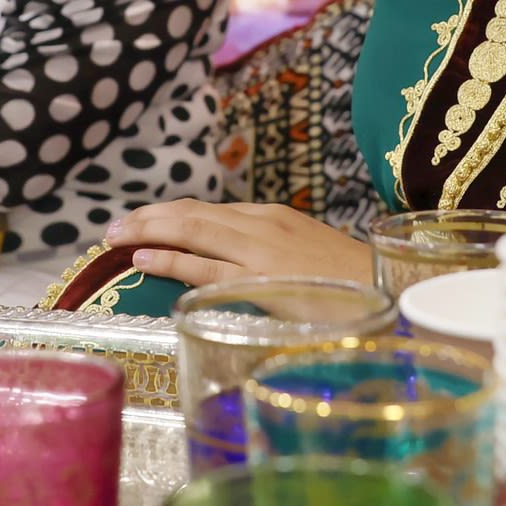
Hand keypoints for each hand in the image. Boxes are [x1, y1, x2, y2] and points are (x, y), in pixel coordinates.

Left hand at [105, 202, 373, 288]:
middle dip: (147, 217)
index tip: (141, 221)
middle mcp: (263, 225)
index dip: (168, 214)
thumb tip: (239, 270)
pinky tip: (142, 260)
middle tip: (111, 226)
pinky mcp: (260, 279)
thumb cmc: (354, 285)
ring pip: (190, 231)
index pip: (208, 212)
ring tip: (113, 237)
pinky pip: (203, 265)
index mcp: (272, 218)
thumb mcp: (308, 260)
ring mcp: (260, 250)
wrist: (394, 294)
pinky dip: (169, 259)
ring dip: (147, 232)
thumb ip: (272, 259)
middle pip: (191, 214)